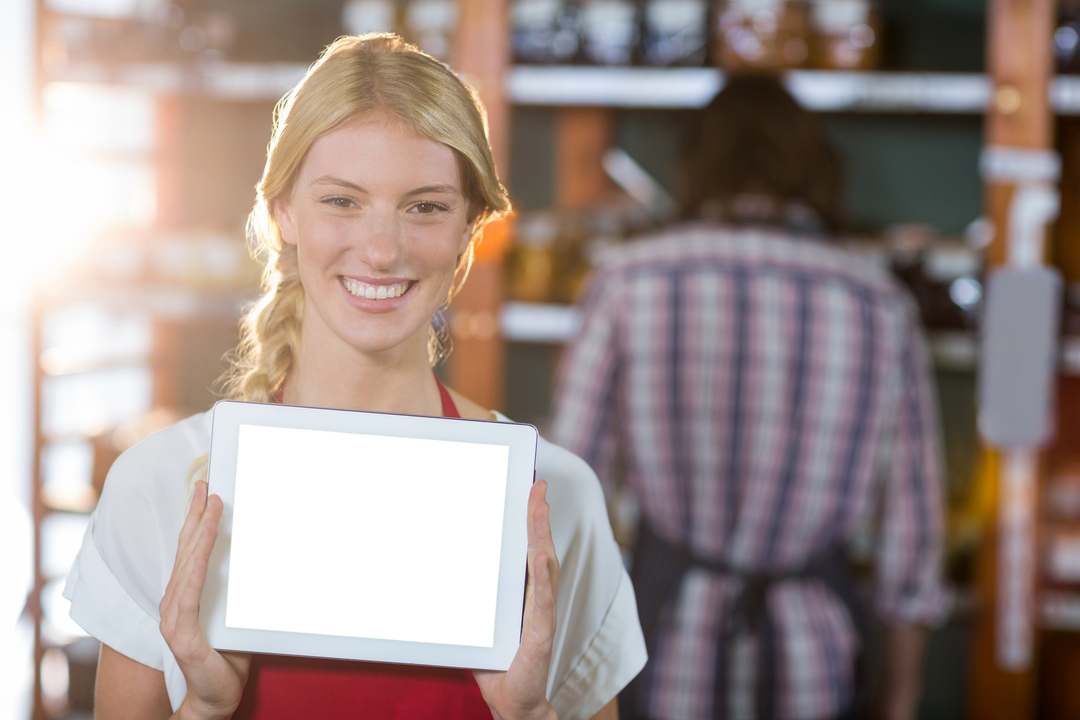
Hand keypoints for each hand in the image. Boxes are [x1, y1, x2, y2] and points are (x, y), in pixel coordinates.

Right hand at [159, 480, 250, 719]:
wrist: (215, 697)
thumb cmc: (226, 656)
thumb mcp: (237, 613)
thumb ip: (240, 588)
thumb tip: (249, 560)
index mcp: (186, 594)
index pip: (192, 550)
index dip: (197, 520)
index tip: (206, 492)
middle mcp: (175, 601)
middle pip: (187, 550)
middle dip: (196, 515)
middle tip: (205, 486)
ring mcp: (174, 617)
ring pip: (188, 566)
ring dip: (200, 534)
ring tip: (209, 508)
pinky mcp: (180, 633)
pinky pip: (188, 596)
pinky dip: (195, 572)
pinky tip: (201, 555)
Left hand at [474, 480, 559, 719]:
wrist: (513, 702)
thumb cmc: (498, 664)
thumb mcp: (480, 624)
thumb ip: (474, 605)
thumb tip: (438, 576)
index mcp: (525, 593)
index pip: (529, 550)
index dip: (531, 521)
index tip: (531, 492)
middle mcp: (537, 598)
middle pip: (539, 548)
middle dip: (538, 516)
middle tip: (538, 486)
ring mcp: (541, 614)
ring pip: (543, 567)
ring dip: (541, 535)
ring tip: (539, 508)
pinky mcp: (540, 634)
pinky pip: (542, 601)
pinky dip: (542, 577)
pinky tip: (542, 556)